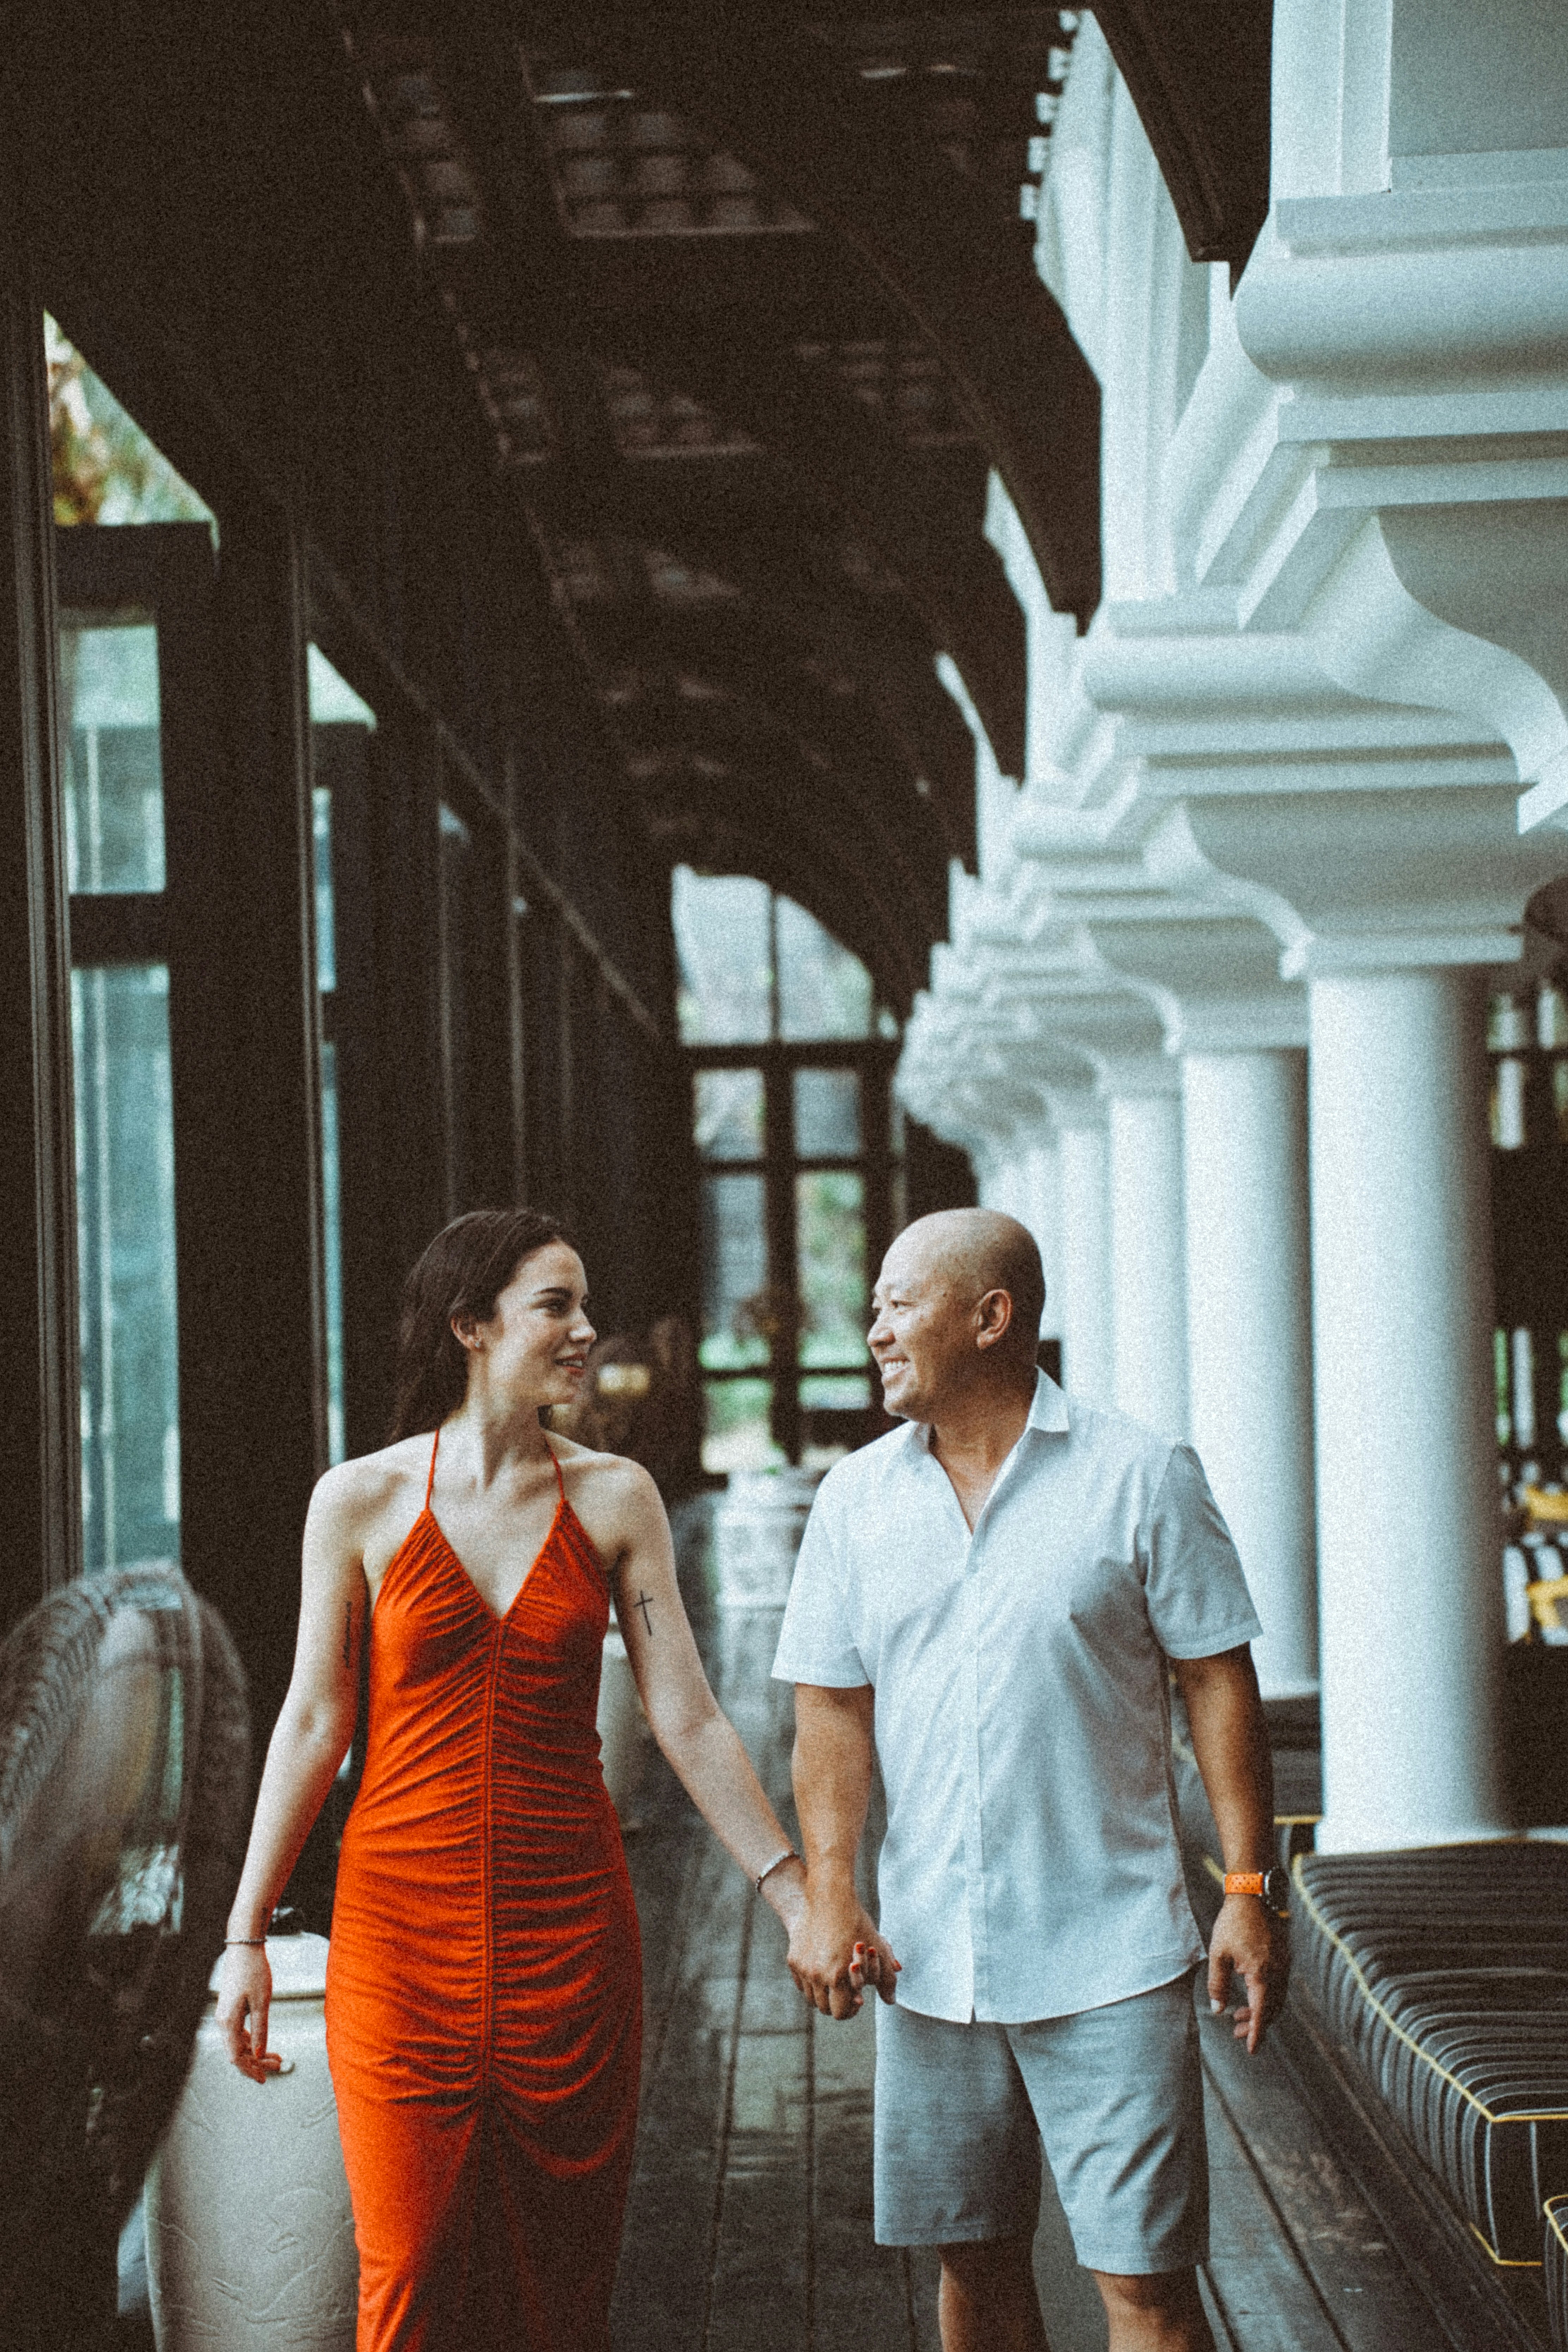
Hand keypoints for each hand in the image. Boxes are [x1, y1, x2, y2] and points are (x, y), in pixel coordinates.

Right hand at [215, 1944, 281, 2083]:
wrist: (244, 1948)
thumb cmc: (253, 1971)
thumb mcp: (261, 2002)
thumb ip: (260, 2029)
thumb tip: (259, 2054)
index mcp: (228, 2022)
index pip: (236, 2056)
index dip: (250, 2070)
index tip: (264, 2078)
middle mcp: (223, 2021)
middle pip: (238, 2052)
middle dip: (256, 2062)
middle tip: (277, 2067)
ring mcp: (226, 2015)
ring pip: (239, 2042)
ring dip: (256, 2051)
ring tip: (275, 2057)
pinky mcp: (231, 2008)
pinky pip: (239, 2032)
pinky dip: (252, 2040)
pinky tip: (263, 2043)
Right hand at [787, 1876, 899, 2018]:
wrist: (829, 1898)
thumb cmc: (856, 1923)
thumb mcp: (876, 1949)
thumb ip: (887, 1979)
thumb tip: (891, 2001)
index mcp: (837, 1976)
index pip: (840, 2012)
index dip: (851, 2010)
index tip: (858, 2001)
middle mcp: (816, 1975)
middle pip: (824, 2008)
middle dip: (838, 2004)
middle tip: (848, 1994)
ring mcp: (802, 1968)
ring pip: (811, 1998)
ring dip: (824, 1995)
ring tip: (836, 1983)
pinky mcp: (793, 1960)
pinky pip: (802, 1983)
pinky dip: (812, 1984)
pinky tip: (824, 1972)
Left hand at [1207, 1895, 1288, 2052]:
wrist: (1254, 1895)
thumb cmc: (1233, 1923)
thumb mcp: (1218, 1953)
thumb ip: (1218, 1984)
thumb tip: (1218, 2010)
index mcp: (1261, 1974)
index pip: (1261, 2014)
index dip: (1256, 2034)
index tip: (1252, 2050)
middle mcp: (1278, 1973)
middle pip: (1271, 2010)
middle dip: (1255, 2025)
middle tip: (1237, 2033)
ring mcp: (1284, 1965)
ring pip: (1276, 2000)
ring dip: (1260, 2012)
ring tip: (1238, 2016)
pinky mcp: (1284, 1958)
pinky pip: (1279, 1987)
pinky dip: (1266, 1998)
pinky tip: (1250, 1996)